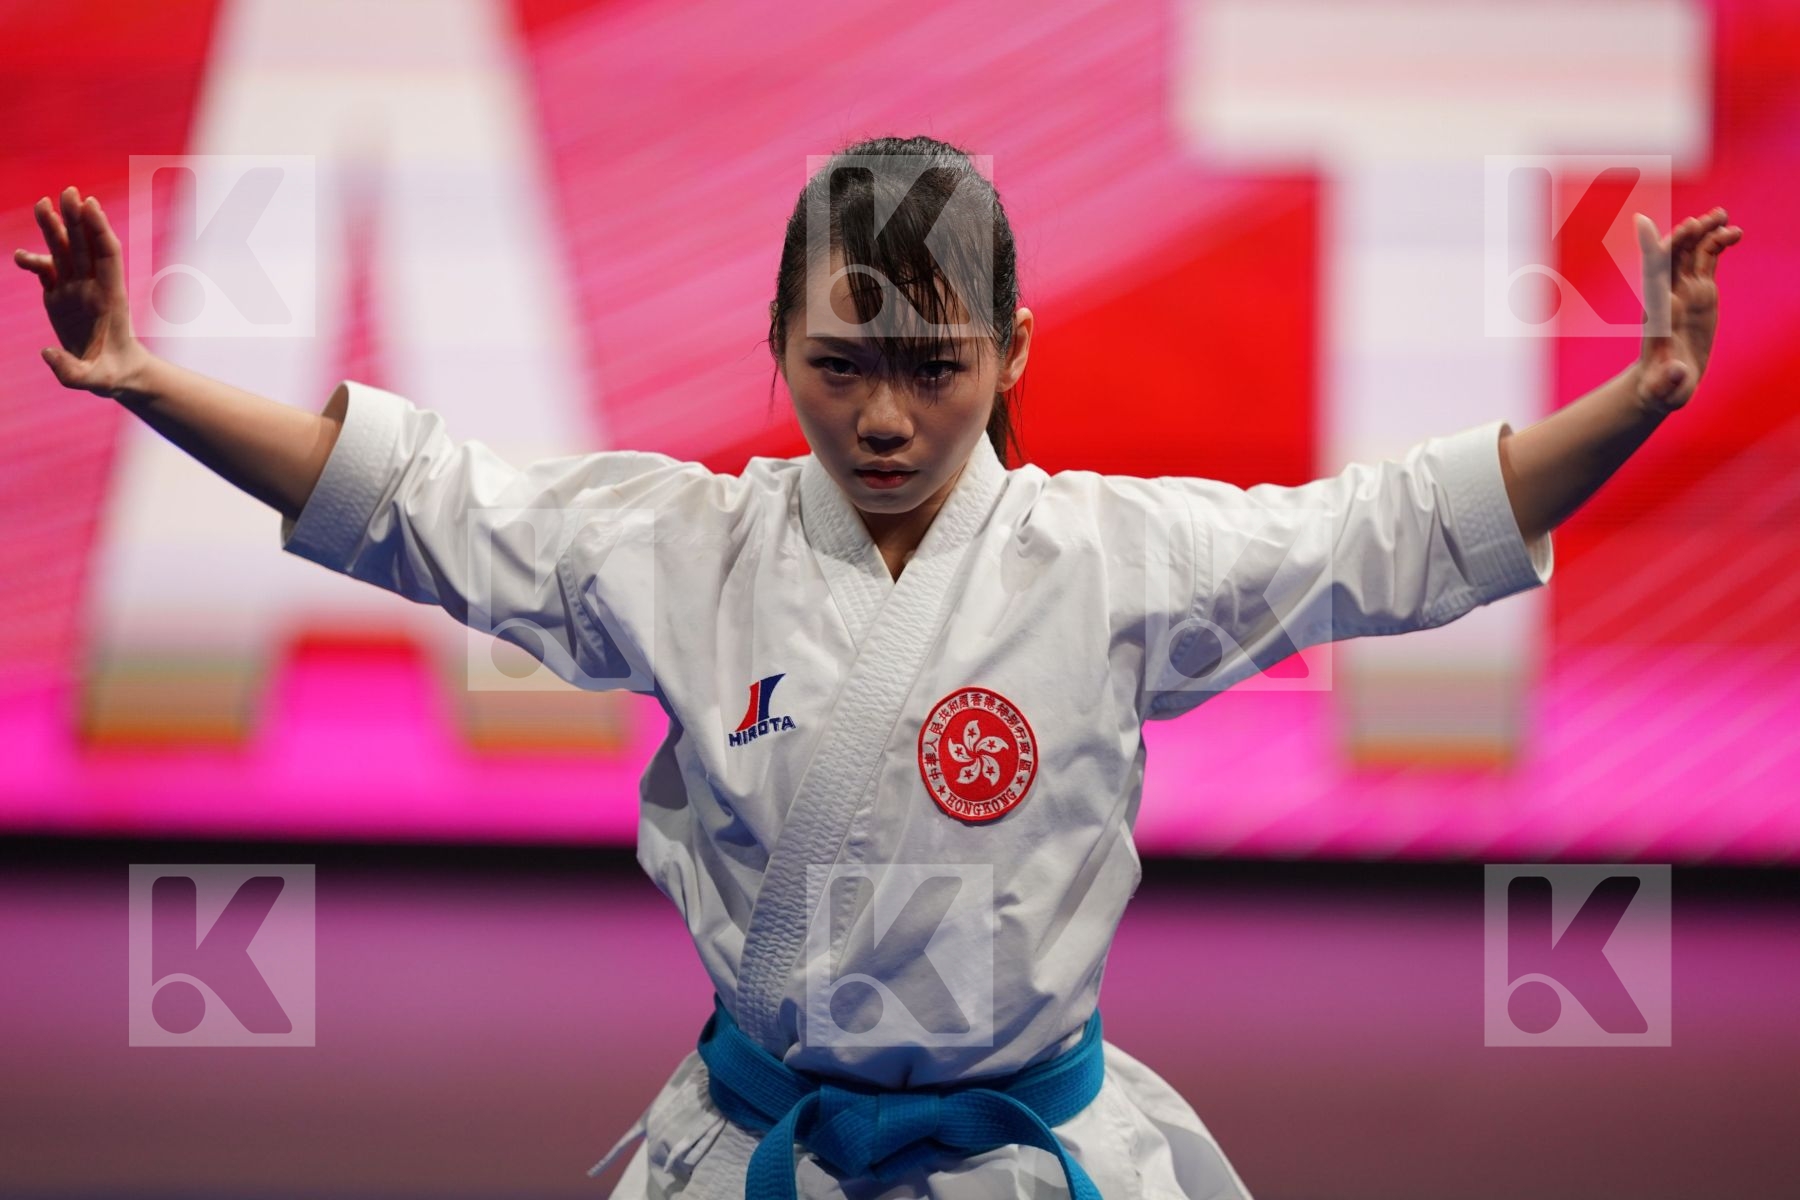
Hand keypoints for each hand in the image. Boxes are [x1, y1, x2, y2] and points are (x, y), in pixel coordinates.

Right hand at [14, 186, 152, 397]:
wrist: (114, 374)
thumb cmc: (110, 375)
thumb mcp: (94, 381)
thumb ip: (72, 372)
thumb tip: (46, 354)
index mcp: (110, 297)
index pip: (107, 255)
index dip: (99, 229)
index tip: (90, 205)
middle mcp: (93, 287)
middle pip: (84, 246)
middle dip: (76, 219)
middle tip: (67, 192)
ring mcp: (76, 289)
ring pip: (64, 251)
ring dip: (54, 228)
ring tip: (43, 203)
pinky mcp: (60, 296)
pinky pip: (47, 270)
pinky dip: (34, 260)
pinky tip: (19, 256)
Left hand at [1631, 206, 1741, 416]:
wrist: (1663, 384)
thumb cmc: (1661, 389)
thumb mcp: (1665, 389)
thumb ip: (1669, 381)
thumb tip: (1677, 371)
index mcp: (1659, 315)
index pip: (1652, 277)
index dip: (1650, 251)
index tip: (1643, 222)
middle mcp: (1669, 298)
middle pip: (1673, 258)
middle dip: (1686, 236)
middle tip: (1709, 219)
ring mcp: (1685, 293)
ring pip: (1691, 254)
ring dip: (1705, 233)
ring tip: (1726, 219)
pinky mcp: (1700, 294)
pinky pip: (1707, 262)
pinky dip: (1717, 244)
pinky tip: (1734, 233)